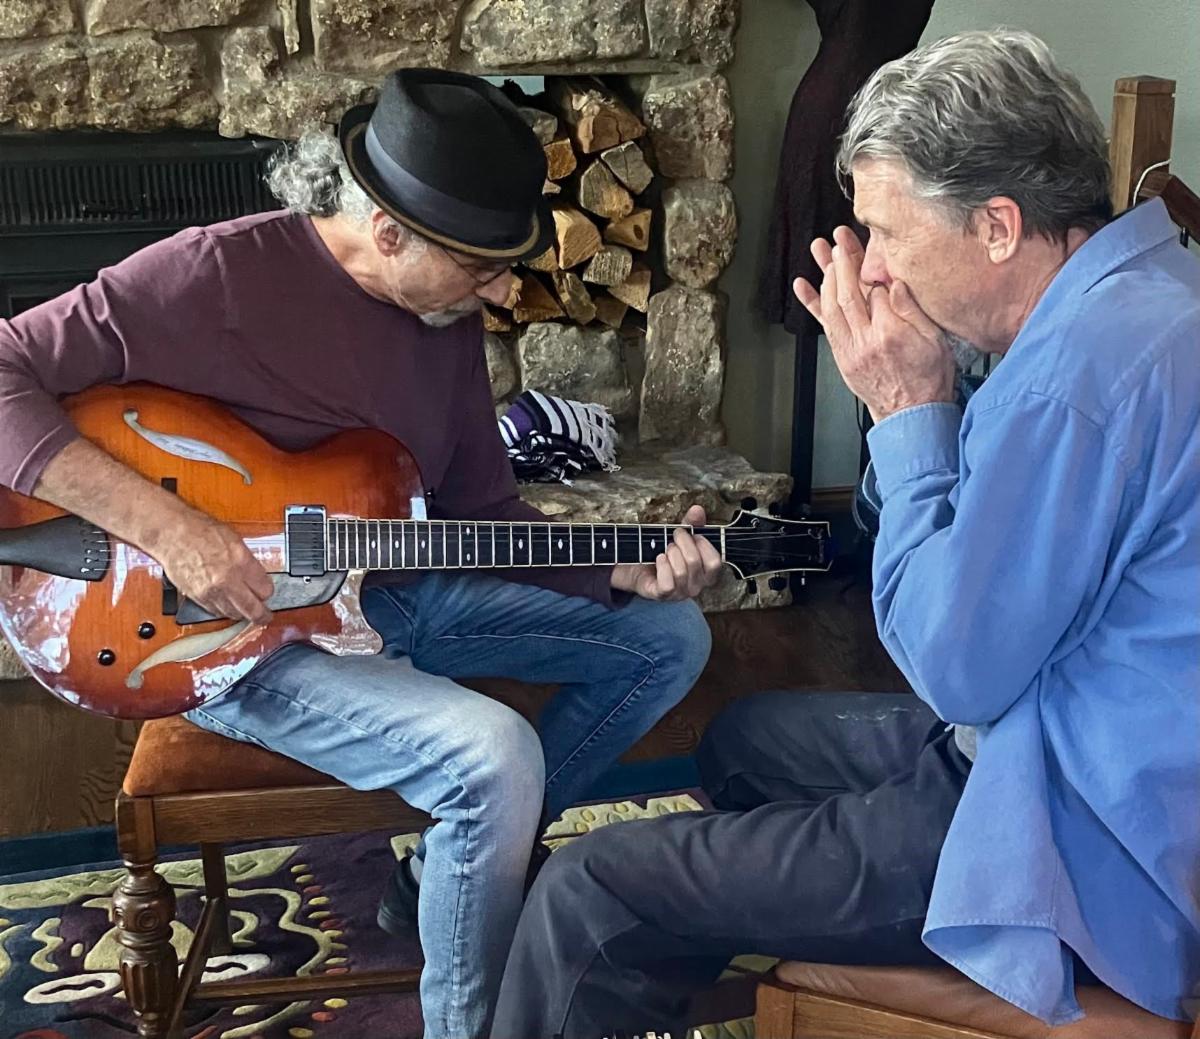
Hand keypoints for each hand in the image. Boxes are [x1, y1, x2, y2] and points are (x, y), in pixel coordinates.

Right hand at [154, 512, 273, 623]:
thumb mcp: (234, 540)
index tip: (266, 591)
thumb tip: (257, 575)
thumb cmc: (199, 530)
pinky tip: (227, 606)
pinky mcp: (197, 597)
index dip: (267, 591)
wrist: (171, 534)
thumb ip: (248, 561)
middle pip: (252, 609)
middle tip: (265, 616)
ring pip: (234, 614)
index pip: (265, 589)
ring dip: (241, 613)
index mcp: (241, 562)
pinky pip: (216, 611)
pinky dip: (224, 610)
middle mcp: (228, 579)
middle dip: (262, 614)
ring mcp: (211, 591)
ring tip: (246, 610)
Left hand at [610, 505, 723, 600]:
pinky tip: (659, 559)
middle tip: (674, 537)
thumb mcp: (681, 535)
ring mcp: (680, 593)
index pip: (715, 562)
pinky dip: (662, 567)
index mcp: (706, 573)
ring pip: (680, 572)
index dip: (703, 544)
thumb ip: (692, 523)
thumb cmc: (666, 551)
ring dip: (670, 553)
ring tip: (665, 549)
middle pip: (694, 562)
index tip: (693, 534)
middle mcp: (697, 586)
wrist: (640, 565)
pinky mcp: (663, 595)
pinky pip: (667, 584)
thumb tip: (697, 510)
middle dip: (682, 543)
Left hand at [792, 226, 954, 421]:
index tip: (872, 250)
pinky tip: (802, 284)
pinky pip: (824, 324)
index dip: (873, 268)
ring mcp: (850, 349)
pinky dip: (812, 302)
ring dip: (825, 274)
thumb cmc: (928, 378)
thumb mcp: (935, 341)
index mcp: (892, 334)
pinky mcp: (841, 355)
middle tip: (839, 238)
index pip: (875, 291)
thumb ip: (914, 311)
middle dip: (842, 262)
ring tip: (822, 248)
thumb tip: (895, 284)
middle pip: (848, 293)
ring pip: (832, 305)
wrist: (910, 413)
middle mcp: (866, 341)